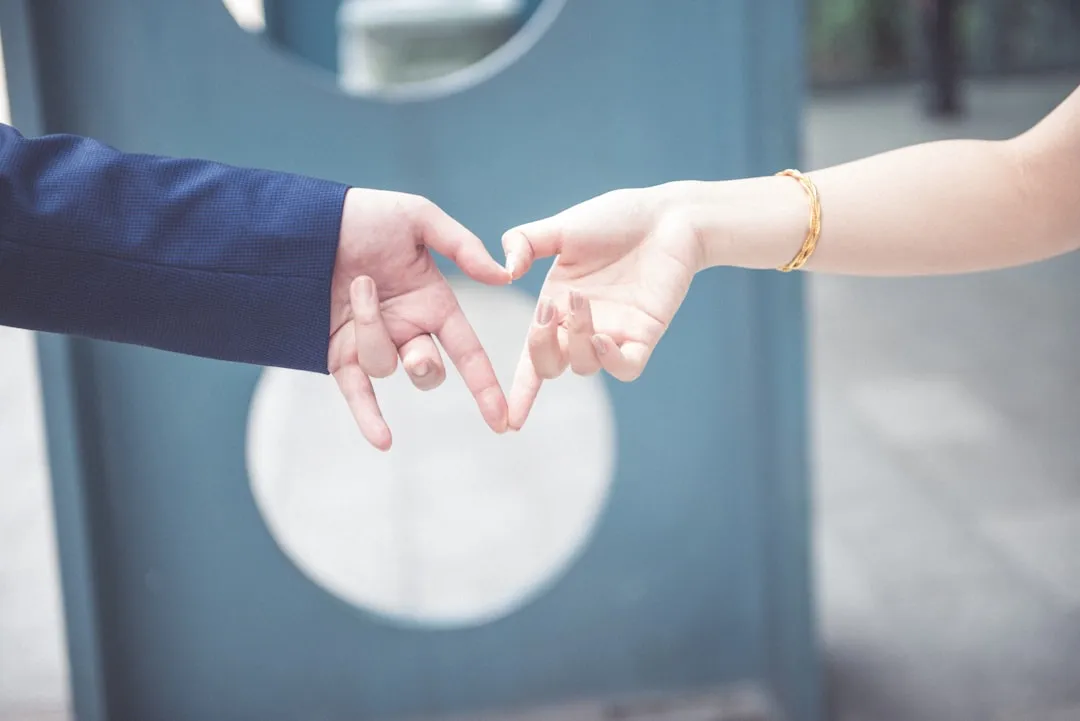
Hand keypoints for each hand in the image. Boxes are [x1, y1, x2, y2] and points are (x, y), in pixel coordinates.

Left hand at [328, 189, 511, 449]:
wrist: (302, 220)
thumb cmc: (363, 214)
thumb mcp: (418, 218)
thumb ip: (462, 246)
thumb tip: (503, 275)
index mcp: (433, 303)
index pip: (468, 352)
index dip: (486, 386)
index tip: (502, 419)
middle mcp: (406, 329)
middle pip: (429, 371)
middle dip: (425, 366)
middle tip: (416, 353)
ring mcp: (371, 343)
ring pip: (385, 366)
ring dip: (371, 330)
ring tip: (357, 287)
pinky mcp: (337, 353)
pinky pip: (357, 392)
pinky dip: (369, 418)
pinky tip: (384, 442)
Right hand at [502, 184, 702, 429]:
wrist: (667, 216)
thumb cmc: (616, 219)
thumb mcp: (560, 227)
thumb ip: (524, 241)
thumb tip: (504, 270)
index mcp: (554, 306)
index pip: (530, 357)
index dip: (519, 391)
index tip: (504, 423)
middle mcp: (580, 326)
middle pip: (550, 367)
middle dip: (540, 348)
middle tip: (549, 309)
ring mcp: (613, 332)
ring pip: (584, 366)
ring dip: (575, 338)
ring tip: (581, 299)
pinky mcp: (645, 334)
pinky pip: (626, 367)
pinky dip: (612, 362)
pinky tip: (604, 337)